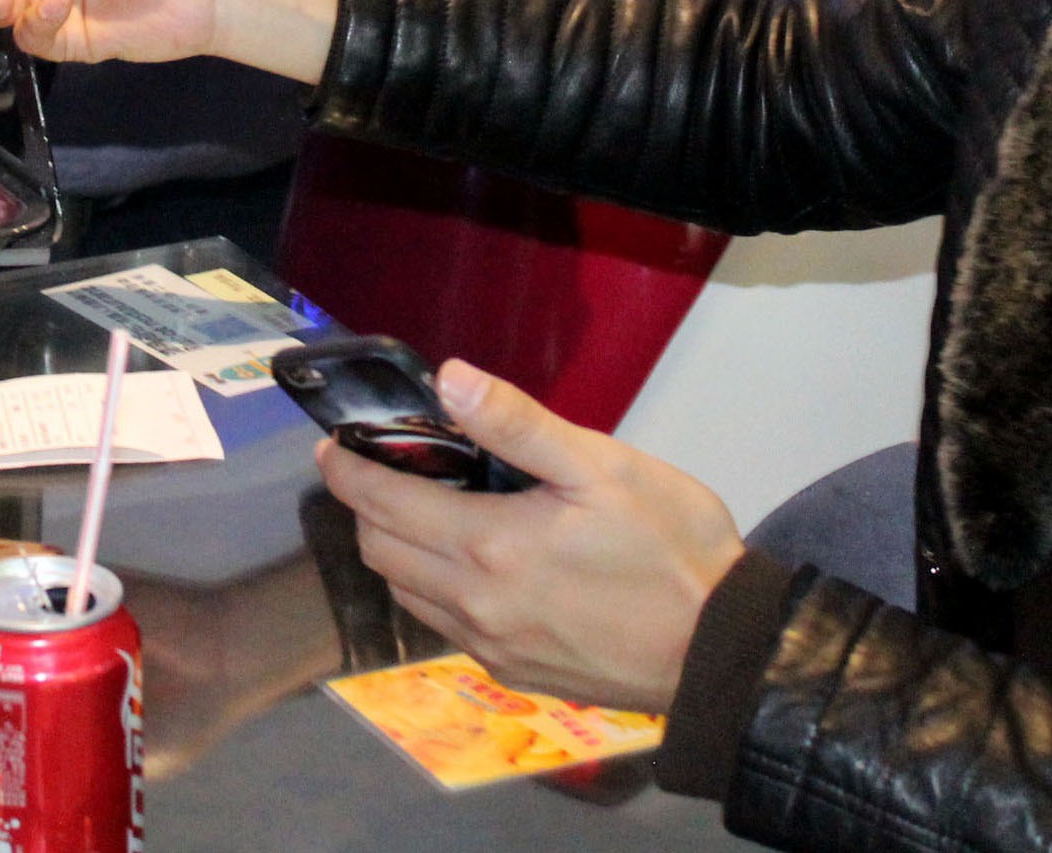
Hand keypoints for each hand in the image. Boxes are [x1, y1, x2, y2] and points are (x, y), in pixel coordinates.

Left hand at [317, 358, 742, 713]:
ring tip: (416, 509)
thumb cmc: (671, 549)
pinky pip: (445, 626)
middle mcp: (475, 604)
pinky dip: (431, 588)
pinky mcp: (514, 672)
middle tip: (377, 469)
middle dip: (365, 506)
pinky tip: (465, 563)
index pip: (384, 503)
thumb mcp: (601, 466)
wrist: (720, 652)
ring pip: (407, 594)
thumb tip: (450, 380)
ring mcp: (492, 645)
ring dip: (394, 550)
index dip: (348, 471)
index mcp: (490, 546)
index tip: (331, 447)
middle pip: (381, 552)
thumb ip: (518, 424)